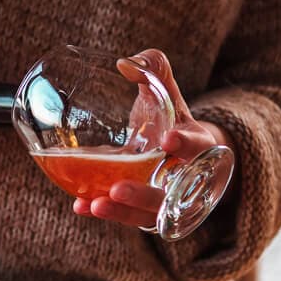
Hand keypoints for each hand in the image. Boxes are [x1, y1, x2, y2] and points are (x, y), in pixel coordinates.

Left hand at [73, 49, 230, 227]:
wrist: (180, 156)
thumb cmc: (171, 119)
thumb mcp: (168, 93)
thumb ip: (153, 69)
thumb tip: (124, 63)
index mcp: (199, 147)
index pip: (197, 146)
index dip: (186, 144)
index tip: (168, 140)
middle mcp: (185, 180)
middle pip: (169, 194)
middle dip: (144, 194)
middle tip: (119, 188)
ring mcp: (165, 200)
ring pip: (147, 214)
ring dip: (122, 213)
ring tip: (96, 204)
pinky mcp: (144, 211)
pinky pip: (126, 217)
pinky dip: (105, 213)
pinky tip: (80, 206)